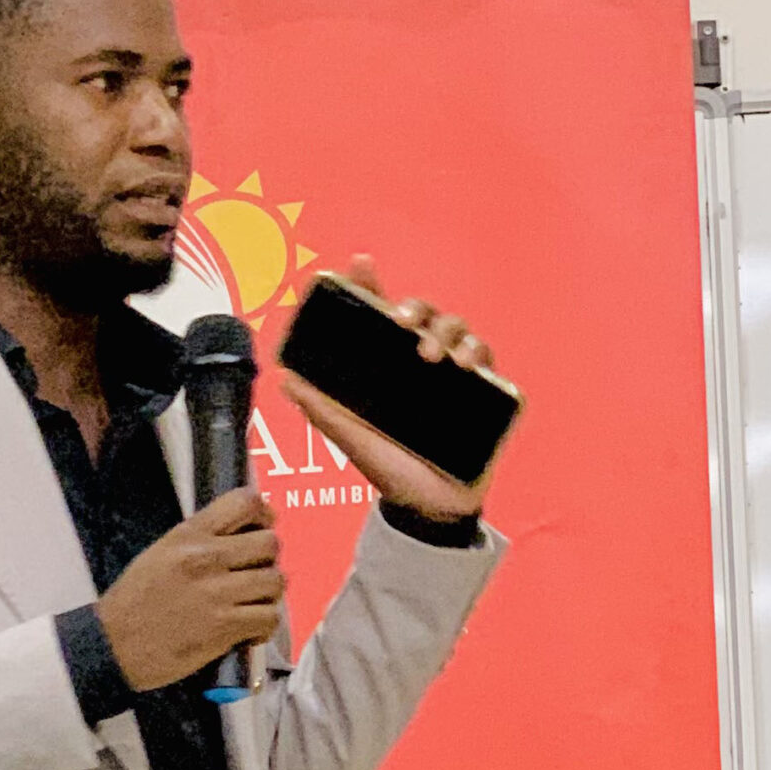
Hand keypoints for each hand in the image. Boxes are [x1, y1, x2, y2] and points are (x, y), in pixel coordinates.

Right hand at [95, 486, 282, 691]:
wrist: (112, 646)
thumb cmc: (133, 603)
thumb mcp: (159, 554)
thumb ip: (198, 541)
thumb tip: (238, 538)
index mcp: (187, 536)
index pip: (244, 503)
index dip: (264, 514)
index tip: (263, 527)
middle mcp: (205, 558)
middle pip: (270, 543)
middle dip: (267, 560)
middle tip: (254, 574)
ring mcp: (216, 593)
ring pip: (275, 581)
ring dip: (268, 594)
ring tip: (251, 604)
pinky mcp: (224, 627)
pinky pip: (269, 618)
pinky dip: (264, 626)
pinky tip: (248, 629)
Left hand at [279, 256, 507, 523]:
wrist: (426, 505)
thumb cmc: (388, 466)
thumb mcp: (350, 436)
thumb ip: (320, 408)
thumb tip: (284, 378)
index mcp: (386, 365)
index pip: (379, 314)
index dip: (369, 285)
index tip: (359, 264)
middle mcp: (421, 361)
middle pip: (424, 313)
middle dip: (414, 308)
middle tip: (400, 322)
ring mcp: (453, 372)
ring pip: (457, 327)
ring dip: (446, 330)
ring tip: (430, 355)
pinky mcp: (483, 390)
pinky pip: (486, 355)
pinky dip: (477, 352)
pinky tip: (465, 365)